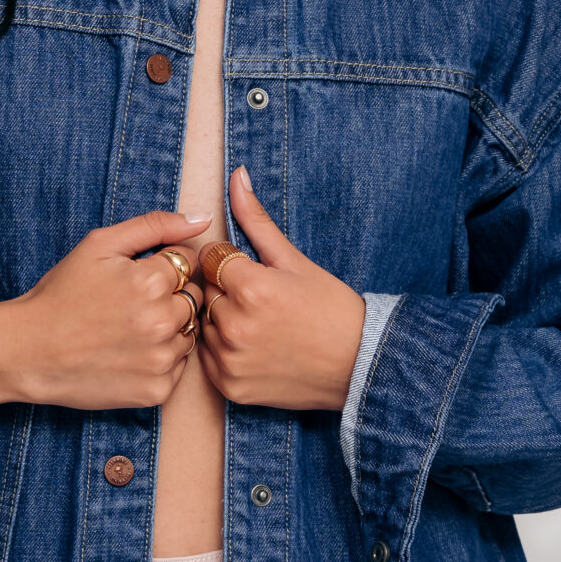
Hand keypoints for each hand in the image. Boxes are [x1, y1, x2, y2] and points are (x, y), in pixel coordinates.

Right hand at [0, 210, 210, 409]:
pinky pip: (178, 366)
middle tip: (129, 305)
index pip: (188, 262)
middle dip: (170, 295)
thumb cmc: (62, 295)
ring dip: (168, 328)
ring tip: (127, 330)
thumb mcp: (100, 245)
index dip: (161, 266)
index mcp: (152, 281)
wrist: (29, 352)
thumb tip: (202, 221)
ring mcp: (161, 359)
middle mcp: (163, 322)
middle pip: (193, 297)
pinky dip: (159, 359)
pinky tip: (128, 354)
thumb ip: (154, 226)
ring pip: (188, 333)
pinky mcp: (157, 390)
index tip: (133, 278)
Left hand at [198, 167, 365, 410]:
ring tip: (259, 324)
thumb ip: (256, 220)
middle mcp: (235, 324)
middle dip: (225, 290)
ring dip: (220, 319)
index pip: (211, 258)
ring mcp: (230, 359)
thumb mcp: (294, 260)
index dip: (232, 262)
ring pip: (202, 323)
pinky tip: (253, 346)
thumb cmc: (330, 309)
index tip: (254, 273)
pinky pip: (206, 357)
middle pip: (205, 290)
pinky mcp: (229, 386)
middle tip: (260, 301)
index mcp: (251, 287)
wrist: (357, 365)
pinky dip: (223, 350)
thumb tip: (236, 175)